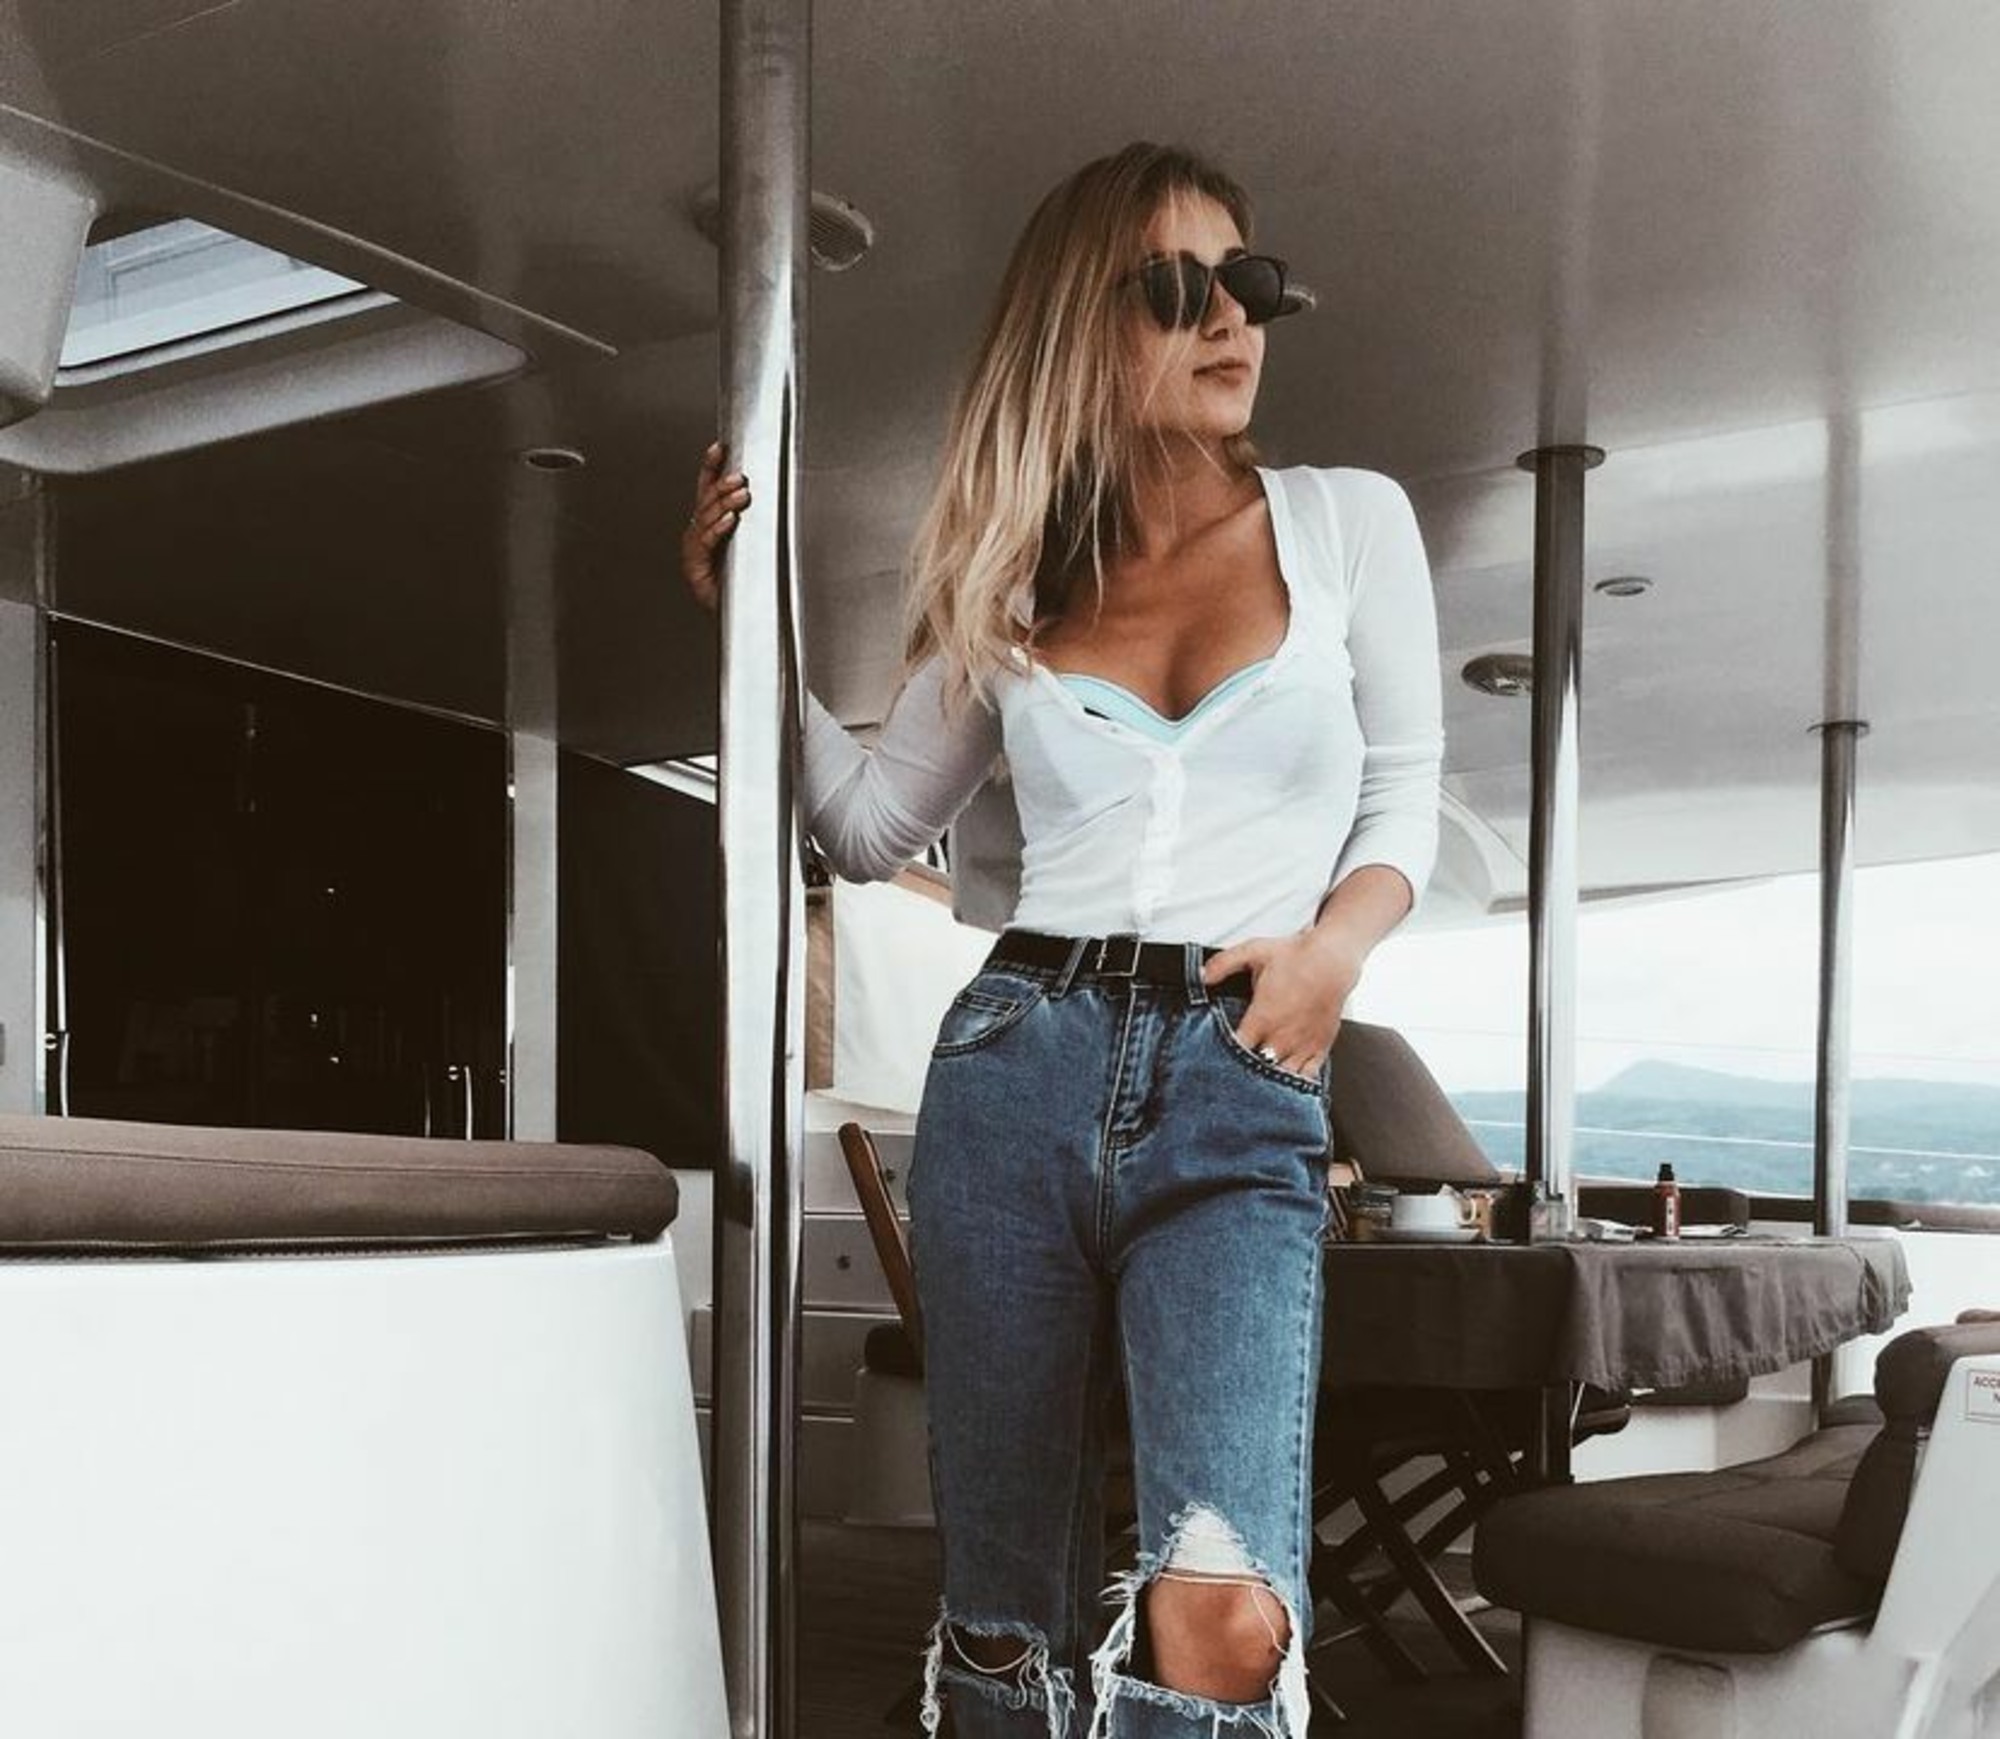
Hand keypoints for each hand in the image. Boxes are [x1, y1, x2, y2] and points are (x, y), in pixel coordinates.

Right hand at [681, 441, 751, 613]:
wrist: (742, 618)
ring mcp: (695, 551)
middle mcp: (699, 534)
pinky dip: (717, 529)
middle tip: (741, 476)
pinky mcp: (695, 568)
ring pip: (705, 518)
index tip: (719, 447)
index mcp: (711, 524)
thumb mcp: (756, 544)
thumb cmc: (750, 582)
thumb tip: (771, 493)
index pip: (707, 488)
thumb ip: (758, 521)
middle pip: (705, 500)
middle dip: (722, 485)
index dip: (711, 467)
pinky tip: (729, 521)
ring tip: (741, 494)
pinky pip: (705, 543)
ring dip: (724, 504)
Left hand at [1200, 926, 1364, 1079]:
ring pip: (1280, 1078)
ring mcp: (1302, 1046)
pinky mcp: (1320, 1049)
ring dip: (1268, 1081)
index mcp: (1262, 1019)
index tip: (1215, 1058)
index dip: (1223, 1057)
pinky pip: (1307, 1078)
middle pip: (1257, 1070)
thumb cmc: (1295, 956)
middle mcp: (1282, 1038)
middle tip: (1233, 1074)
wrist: (1333, 959)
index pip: (1236, 1051)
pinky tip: (1284, 1084)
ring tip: (1256, 1082)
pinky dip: (1294, 1083)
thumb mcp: (1253, 951)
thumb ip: (1222, 964)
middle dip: (1244, 1073)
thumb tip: (1200, 977)